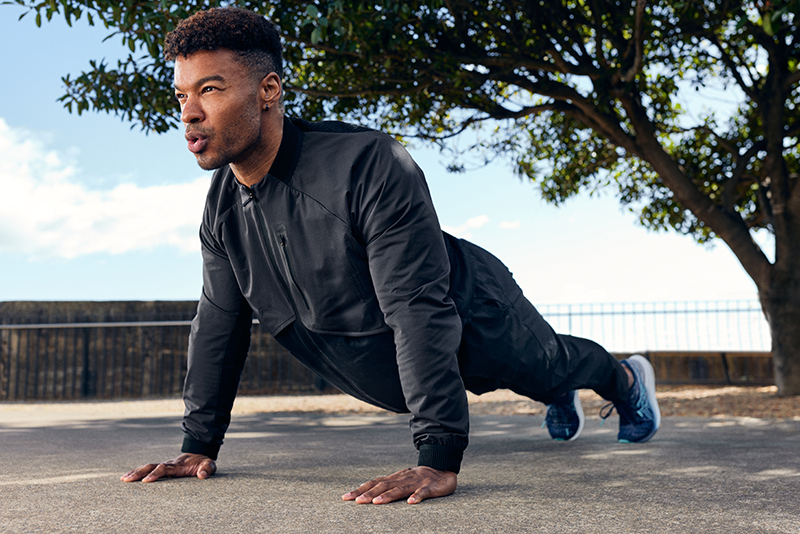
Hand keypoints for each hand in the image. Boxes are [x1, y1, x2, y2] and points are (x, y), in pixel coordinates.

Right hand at [120, 453, 215, 482]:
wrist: (199, 455)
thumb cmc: (204, 462)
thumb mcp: (210, 465)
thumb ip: (207, 469)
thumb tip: (201, 475)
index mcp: (178, 465)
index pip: (164, 469)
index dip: (156, 474)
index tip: (146, 481)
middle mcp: (168, 464)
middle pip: (152, 466)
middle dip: (139, 473)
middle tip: (127, 480)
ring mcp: (164, 465)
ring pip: (147, 467)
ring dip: (135, 472)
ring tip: (123, 479)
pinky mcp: (161, 468)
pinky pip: (148, 469)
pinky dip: (138, 472)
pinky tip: (128, 477)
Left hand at [342, 466, 456, 504]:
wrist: (441, 468)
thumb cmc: (418, 478)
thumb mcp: (400, 481)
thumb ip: (387, 486)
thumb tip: (368, 495)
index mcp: (394, 479)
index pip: (374, 483)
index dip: (360, 489)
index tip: (346, 497)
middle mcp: (402, 479)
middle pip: (383, 486)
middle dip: (369, 493)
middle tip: (357, 501)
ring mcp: (415, 482)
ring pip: (400, 489)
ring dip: (388, 496)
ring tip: (377, 502)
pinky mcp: (429, 487)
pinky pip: (423, 492)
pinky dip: (417, 496)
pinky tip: (411, 502)